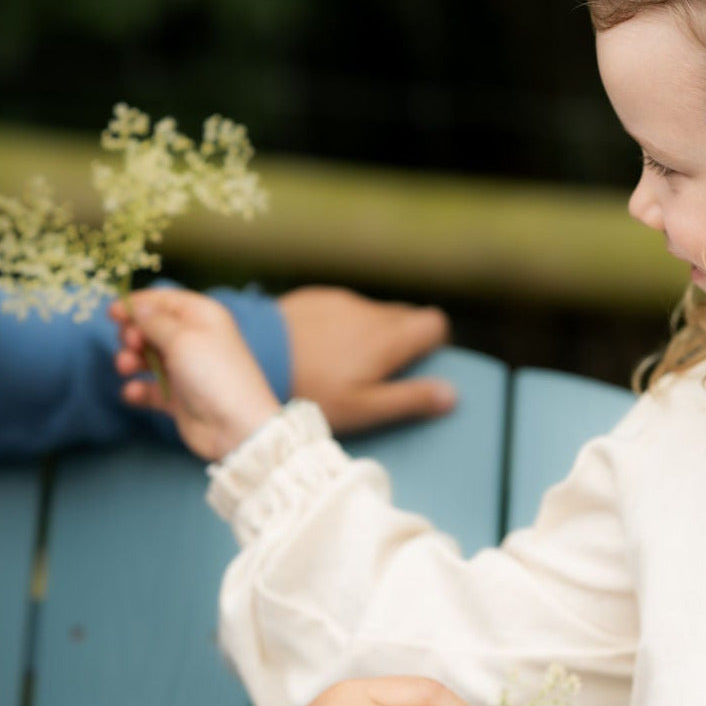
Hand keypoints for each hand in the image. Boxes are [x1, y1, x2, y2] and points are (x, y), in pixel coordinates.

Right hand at [111, 289, 282, 460]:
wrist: (235, 426)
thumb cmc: (213, 374)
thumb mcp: (182, 337)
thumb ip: (154, 320)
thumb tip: (139, 308)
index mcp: (203, 317)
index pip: (165, 300)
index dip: (138, 304)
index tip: (112, 313)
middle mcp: (195, 340)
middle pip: (151, 328)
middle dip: (133, 334)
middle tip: (132, 345)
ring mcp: (186, 370)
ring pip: (146, 357)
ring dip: (129, 360)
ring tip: (126, 367)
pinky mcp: (178, 397)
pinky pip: (149, 388)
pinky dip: (138, 389)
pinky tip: (134, 392)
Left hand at [279, 287, 455, 433]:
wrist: (253, 355)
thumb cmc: (311, 391)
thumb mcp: (363, 408)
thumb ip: (410, 399)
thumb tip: (452, 395)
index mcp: (389, 339)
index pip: (435, 324)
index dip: (434, 343)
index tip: (420, 364)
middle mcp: (370, 312)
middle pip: (406, 316)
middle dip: (404, 339)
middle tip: (383, 371)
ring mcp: (341, 301)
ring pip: (373, 312)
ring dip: (371, 332)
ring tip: (345, 363)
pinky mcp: (315, 298)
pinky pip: (343, 308)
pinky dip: (342, 325)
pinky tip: (319, 348)